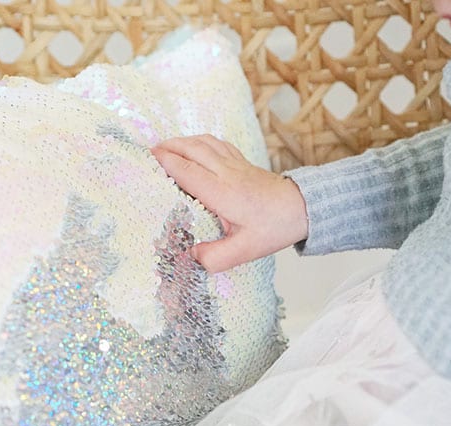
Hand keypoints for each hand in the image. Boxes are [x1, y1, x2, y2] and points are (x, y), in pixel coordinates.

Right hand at [152, 135, 307, 272]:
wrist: (302, 208)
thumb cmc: (273, 228)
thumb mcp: (244, 251)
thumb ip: (215, 257)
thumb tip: (190, 257)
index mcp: (223, 193)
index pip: (188, 172)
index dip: (166, 163)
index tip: (148, 160)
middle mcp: (227, 173)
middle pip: (192, 150)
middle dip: (168, 147)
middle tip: (148, 152)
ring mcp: (235, 164)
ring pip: (204, 143)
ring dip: (182, 142)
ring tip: (165, 147)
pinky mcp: (242, 162)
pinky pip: (216, 144)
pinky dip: (199, 141)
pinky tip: (193, 147)